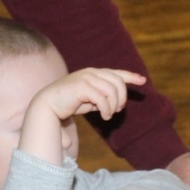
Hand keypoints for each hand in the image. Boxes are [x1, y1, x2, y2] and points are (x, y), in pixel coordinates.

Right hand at [20, 67, 144, 164]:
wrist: (48, 104)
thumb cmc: (67, 103)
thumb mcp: (88, 100)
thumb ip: (101, 98)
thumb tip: (116, 104)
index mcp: (93, 73)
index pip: (116, 73)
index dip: (130, 76)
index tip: (142, 80)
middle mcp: (91, 73)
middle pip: (118, 82)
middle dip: (122, 98)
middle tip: (118, 110)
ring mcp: (86, 78)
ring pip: (112, 91)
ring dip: (113, 106)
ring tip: (108, 115)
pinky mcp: (82, 86)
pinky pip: (103, 98)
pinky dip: (107, 109)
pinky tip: (104, 116)